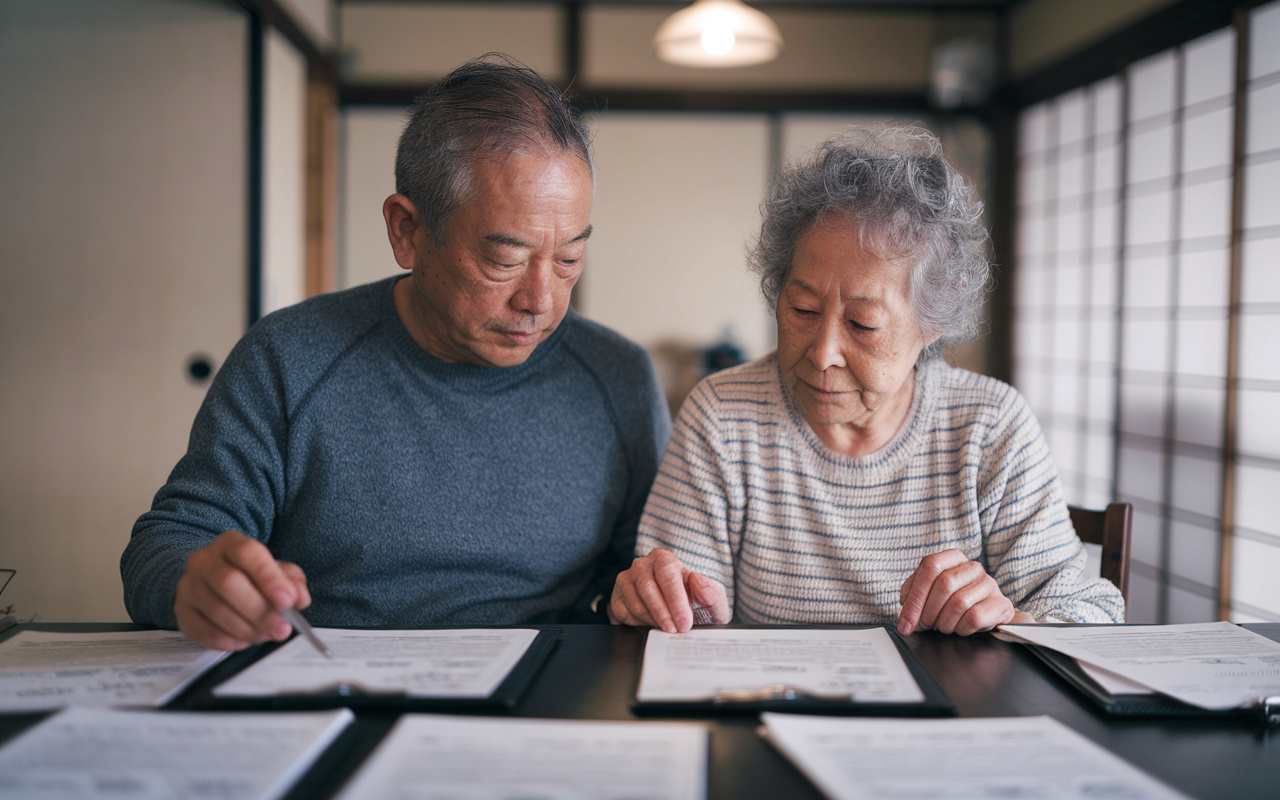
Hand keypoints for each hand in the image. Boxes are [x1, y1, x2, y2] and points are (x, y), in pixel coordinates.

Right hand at [173, 530, 310, 650]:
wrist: (208, 578)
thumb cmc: (246, 574)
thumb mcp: (273, 570)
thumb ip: (291, 581)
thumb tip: (298, 598)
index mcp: (230, 543)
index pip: (248, 554)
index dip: (269, 578)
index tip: (288, 601)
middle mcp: (204, 561)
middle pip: (229, 584)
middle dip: (260, 611)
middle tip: (282, 628)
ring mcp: (189, 586)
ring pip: (217, 611)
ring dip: (248, 629)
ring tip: (266, 634)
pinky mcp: (182, 612)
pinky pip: (205, 632)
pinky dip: (230, 640)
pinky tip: (246, 639)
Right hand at [610, 548, 728, 632]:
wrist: (676, 617)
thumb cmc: (694, 606)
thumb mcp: (710, 601)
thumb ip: (710, 591)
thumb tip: (698, 579)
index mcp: (664, 559)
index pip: (667, 575)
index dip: (676, 601)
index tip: (684, 622)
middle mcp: (641, 565)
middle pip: (647, 588)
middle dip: (662, 613)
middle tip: (674, 631)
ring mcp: (625, 580)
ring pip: (634, 602)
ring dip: (652, 620)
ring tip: (666, 629)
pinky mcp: (616, 598)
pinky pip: (622, 612)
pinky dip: (638, 623)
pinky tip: (651, 626)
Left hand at [897, 549, 1028, 636]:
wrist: (986, 616)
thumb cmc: (951, 603)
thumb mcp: (929, 594)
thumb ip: (913, 596)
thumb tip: (905, 616)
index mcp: (953, 558)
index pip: (931, 566)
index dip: (916, 596)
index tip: (906, 622)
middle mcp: (972, 567)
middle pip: (944, 584)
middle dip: (928, 611)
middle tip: (926, 625)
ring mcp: (989, 584)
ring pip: (959, 602)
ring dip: (944, 622)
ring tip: (943, 626)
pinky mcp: (1000, 603)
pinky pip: (975, 617)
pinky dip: (961, 629)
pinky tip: (960, 628)